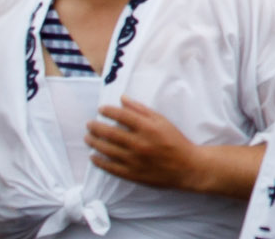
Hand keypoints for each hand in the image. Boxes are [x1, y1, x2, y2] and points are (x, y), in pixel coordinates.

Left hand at [87, 100, 209, 190]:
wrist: (186, 167)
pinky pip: (111, 168)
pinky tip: (93, 156)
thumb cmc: (175, 141)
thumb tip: (123, 99)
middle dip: (96, 127)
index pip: (122, 116)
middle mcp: (139, 143)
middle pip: (110, 133)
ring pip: (107, 150)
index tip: (101, 109)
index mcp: (147, 128)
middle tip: (89, 124)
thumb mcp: (162, 121)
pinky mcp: (132, 174)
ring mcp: (134, 160)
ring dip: (94, 143)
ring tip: (88, 138)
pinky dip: (100, 162)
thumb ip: (141, 109)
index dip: (109, 111)